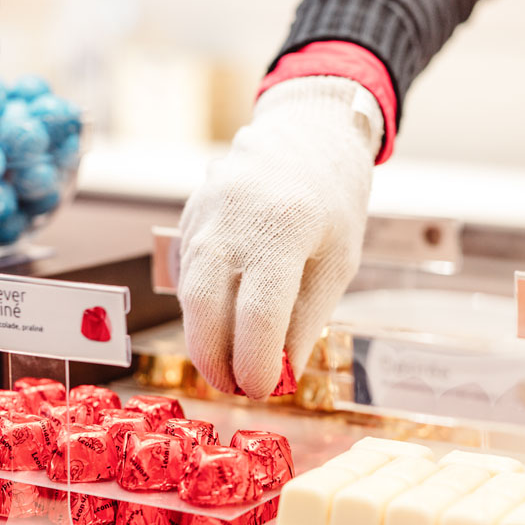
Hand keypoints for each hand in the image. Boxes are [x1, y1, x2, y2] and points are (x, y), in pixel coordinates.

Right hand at [177, 76, 382, 398]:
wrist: (306, 134)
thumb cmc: (331, 201)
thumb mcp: (337, 261)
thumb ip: (306, 320)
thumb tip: (281, 374)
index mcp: (284, 227)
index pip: (259, 314)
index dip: (257, 362)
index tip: (264, 389)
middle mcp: (234, 219)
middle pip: (207, 309)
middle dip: (218, 361)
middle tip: (237, 389)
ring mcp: (205, 215)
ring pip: (189, 296)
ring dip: (204, 341)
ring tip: (229, 367)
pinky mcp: (189, 218)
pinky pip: (187, 276)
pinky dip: (202, 310)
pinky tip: (223, 326)